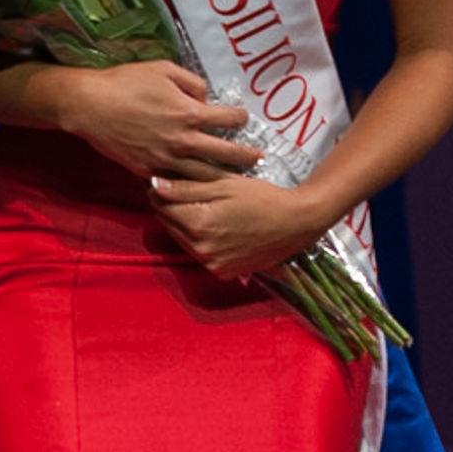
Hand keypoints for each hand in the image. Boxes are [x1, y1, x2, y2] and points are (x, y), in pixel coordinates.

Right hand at [55, 61, 256, 180]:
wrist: (89, 105)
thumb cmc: (126, 82)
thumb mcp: (164, 69)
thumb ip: (192, 82)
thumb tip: (205, 97)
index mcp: (189, 114)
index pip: (228, 120)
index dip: (240, 118)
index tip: (243, 118)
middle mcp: (182, 141)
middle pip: (224, 154)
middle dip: (245, 156)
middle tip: (259, 158)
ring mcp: (165, 160)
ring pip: (204, 176)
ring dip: (224, 178)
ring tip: (239, 181)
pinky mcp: (148, 171)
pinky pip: (176, 182)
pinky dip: (191, 186)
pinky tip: (201, 188)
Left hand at [148, 171, 323, 279]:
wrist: (297, 223)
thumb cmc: (263, 198)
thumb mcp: (225, 186)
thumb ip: (187, 188)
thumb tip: (154, 184)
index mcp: (199, 223)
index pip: (162, 206)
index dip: (159, 190)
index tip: (161, 179)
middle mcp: (201, 248)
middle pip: (169, 225)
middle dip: (169, 207)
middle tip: (175, 190)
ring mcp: (212, 264)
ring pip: (183, 240)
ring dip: (183, 225)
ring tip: (196, 207)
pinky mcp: (223, 272)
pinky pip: (200, 254)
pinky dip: (200, 241)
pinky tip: (212, 226)